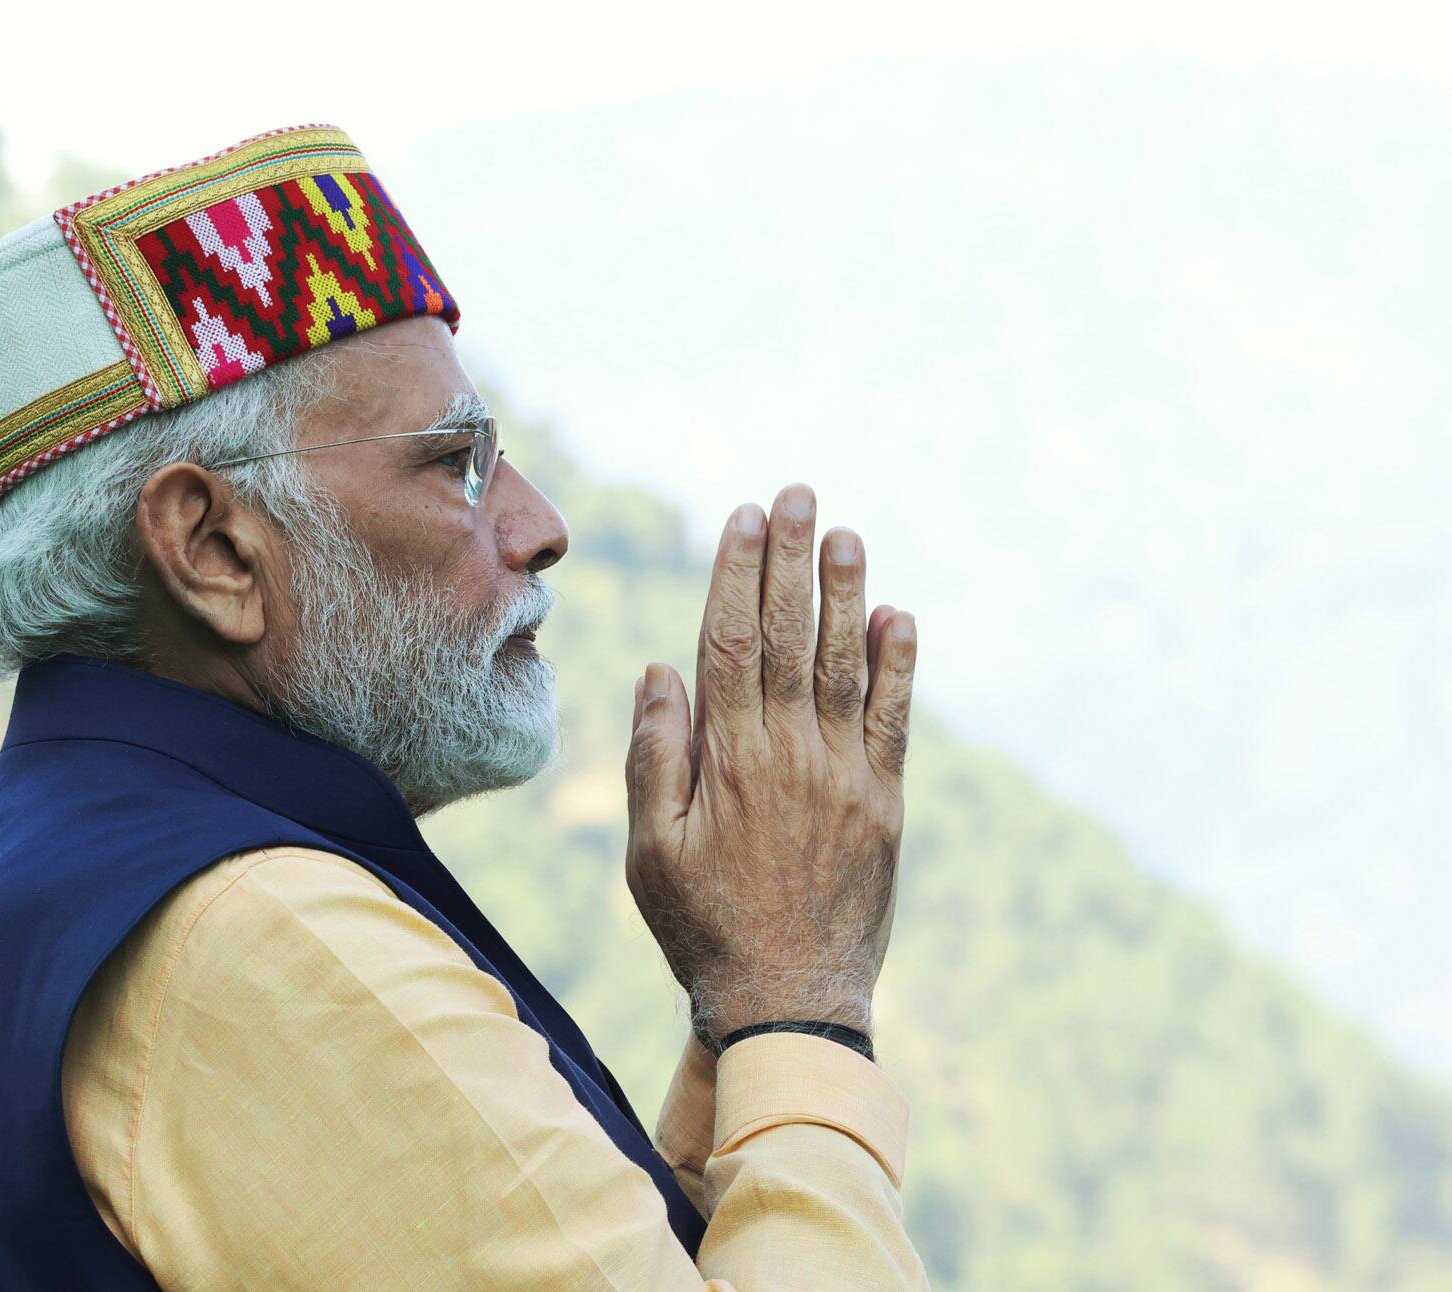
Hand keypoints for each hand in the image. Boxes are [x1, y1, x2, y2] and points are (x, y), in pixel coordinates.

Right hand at [623, 484, 916, 1041]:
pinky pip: (895, 720)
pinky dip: (899, 665)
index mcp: (729, 760)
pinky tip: (898, 614)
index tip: (741, 517)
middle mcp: (792, 754)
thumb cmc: (702, 926)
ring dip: (845, 591)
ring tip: (844, 530)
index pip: (731, 642)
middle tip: (796, 492)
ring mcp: (846, 776)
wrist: (789, 1001)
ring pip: (847, 664)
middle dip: (790, 558)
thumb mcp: (649, 851)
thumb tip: (659, 671)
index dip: (736, 573)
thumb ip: (655, 757)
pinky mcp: (885, 804)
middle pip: (791, 635)